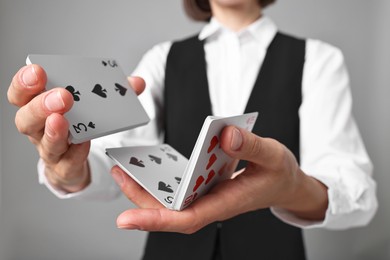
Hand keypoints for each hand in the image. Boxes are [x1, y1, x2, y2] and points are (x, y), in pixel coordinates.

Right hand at [8, 64, 144, 191]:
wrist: (73, 162)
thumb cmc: (79, 127)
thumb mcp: (92, 106)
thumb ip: (115, 92)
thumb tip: (137, 82)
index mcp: (40, 108)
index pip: (21, 94)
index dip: (25, 82)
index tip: (39, 71)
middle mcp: (39, 130)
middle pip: (26, 119)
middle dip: (41, 105)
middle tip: (62, 97)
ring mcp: (50, 150)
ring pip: (44, 143)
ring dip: (54, 131)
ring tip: (62, 120)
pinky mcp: (64, 167)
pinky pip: (66, 162)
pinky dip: (75, 152)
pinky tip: (83, 144)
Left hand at [111, 126, 327, 233]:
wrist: (285, 183)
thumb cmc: (280, 173)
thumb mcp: (272, 156)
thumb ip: (251, 146)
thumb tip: (226, 136)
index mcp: (228, 201)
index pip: (188, 218)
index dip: (157, 220)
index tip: (126, 219)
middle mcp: (212, 203)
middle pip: (171, 211)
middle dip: (141, 198)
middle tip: (118, 173)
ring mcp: (208, 196)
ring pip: (172, 201)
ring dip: (146, 189)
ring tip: (124, 169)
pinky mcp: (206, 187)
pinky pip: (180, 188)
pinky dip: (162, 180)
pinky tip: (148, 167)